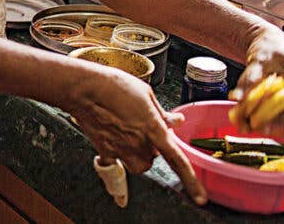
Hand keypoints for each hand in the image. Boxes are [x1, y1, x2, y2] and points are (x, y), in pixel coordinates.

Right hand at [68, 67, 207, 205]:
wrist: (83, 88)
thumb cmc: (113, 85)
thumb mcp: (145, 93)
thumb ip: (161, 112)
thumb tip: (175, 121)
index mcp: (153, 128)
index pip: (177, 160)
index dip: (191, 181)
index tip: (200, 198)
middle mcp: (139, 144)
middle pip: (154, 158)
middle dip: (152, 147)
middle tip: (142, 128)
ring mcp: (121, 150)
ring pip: (138, 165)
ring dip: (138, 156)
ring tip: (130, 136)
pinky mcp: (105, 150)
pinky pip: (116, 161)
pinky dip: (117, 153)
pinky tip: (112, 137)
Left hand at [229, 26, 283, 134]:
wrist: (271, 45)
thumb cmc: (268, 49)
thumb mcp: (257, 61)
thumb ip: (249, 79)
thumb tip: (236, 98)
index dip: (280, 111)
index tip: (260, 120)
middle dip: (270, 122)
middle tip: (246, 125)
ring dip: (270, 127)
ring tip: (246, 127)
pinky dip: (272, 125)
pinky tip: (254, 126)